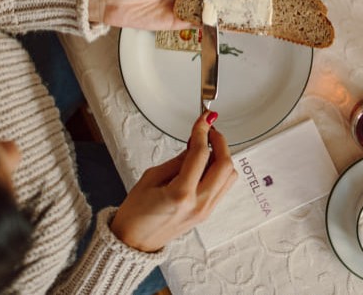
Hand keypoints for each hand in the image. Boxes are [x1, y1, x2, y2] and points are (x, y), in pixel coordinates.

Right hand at [110, 111, 236, 252]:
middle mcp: (199, 204)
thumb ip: (177, 161)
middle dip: (220, 142)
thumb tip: (195, 145)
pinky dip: (220, 171)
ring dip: (223, 156)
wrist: (133, 243)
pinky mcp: (207, 214)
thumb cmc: (135, 214)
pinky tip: (206, 164)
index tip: (203, 119)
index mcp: (181, 194)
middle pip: (225, 165)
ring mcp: (205, 211)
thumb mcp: (151, 178)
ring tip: (207, 146)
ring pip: (229, 176)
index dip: (203, 131)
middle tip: (209, 130)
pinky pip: (223, 187)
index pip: (201, 154)